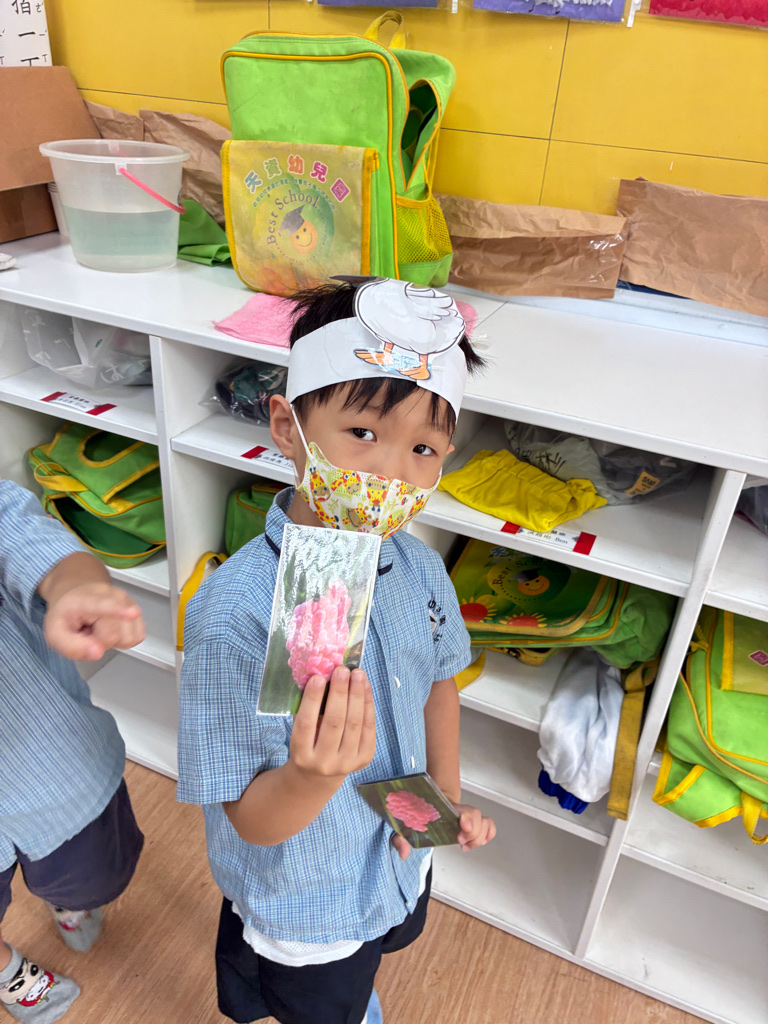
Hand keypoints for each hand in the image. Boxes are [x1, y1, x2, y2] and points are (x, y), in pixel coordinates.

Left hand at [44, 583, 144, 660]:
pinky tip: (111, 630)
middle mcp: (111, 596)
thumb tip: (97, 652)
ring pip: (128, 638)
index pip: (103, 605)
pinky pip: (137, 637)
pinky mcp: (139, 611)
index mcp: (85, 599)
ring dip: (112, 641)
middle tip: (88, 632)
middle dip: (100, 642)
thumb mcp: (55, 634)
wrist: (77, 595)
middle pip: (114, 635)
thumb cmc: (67, 614)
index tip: (132, 613)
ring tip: (99, 630)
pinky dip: (123, 640)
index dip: (118, 610)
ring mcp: (127, 602)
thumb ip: (71, 647)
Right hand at [289, 666, 375, 780]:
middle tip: (342, 670)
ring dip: (357, 695)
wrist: (320, 774)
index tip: (318, 677)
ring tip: (358, 674)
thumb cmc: (308, 742)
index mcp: (302, 754)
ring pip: (355, 724)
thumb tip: (320, 675)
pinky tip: (365, 687)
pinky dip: (368, 704)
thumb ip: (306, 708)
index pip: (306, 724)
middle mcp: (324, 762)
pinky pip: (369, 728)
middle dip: (340, 693)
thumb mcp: (300, 730)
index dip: (312, 700)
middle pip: (334, 723)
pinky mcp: (364, 759)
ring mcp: (346, 762)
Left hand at [391, 803, 495, 859]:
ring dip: (480, 836)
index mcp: (446, 809)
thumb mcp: (406, 825)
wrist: (429, 799)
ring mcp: (468, 818)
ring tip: (466, 844)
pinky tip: (478, 842)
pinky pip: (489, 826)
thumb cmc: (418, 813)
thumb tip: (403, 853)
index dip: (468, 818)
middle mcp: (460, 812)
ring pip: (485, 822)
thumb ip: (400, 838)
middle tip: (460, 840)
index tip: (463, 826)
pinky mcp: (473, 824)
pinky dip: (488, 834)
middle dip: (473, 832)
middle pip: (477, 816)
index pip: (463, 809)